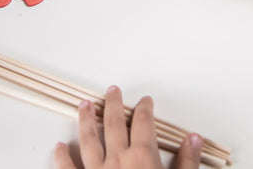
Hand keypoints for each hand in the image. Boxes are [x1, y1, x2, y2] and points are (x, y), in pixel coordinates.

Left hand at [54, 86, 200, 168]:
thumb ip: (186, 163)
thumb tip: (193, 140)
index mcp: (142, 156)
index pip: (144, 123)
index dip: (144, 109)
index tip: (145, 101)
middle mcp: (117, 159)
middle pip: (115, 123)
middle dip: (114, 104)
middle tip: (111, 91)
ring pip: (88, 139)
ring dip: (86, 120)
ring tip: (84, 105)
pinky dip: (62, 157)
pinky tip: (58, 147)